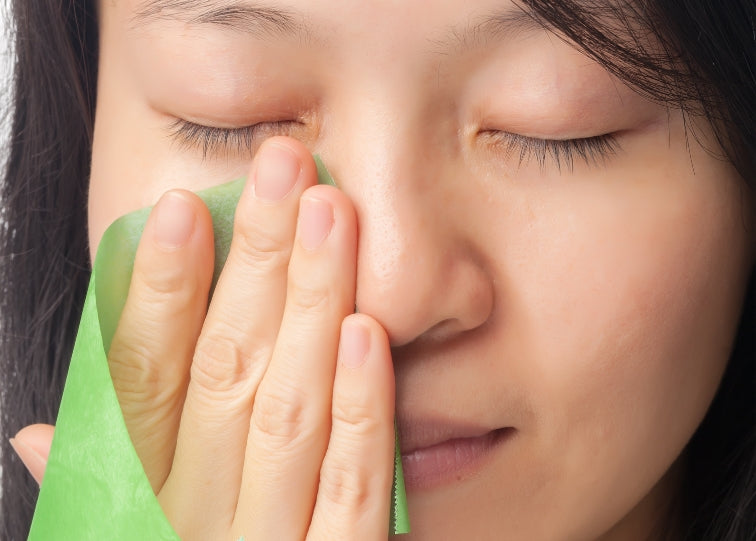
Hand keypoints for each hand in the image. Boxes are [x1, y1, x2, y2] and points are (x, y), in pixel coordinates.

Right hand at [15, 137, 396, 540]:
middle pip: (227, 370)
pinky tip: (366, 337)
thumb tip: (35, 426)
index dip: (158, 292)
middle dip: (256, 263)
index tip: (181, 209)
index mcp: (133, 510)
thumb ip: (80, 492)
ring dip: (312, 307)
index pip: (139, 381)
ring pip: (290, 411)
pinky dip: (357, 414)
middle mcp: (196, 519)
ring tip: (331, 218)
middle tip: (285, 170)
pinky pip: (350, 493)